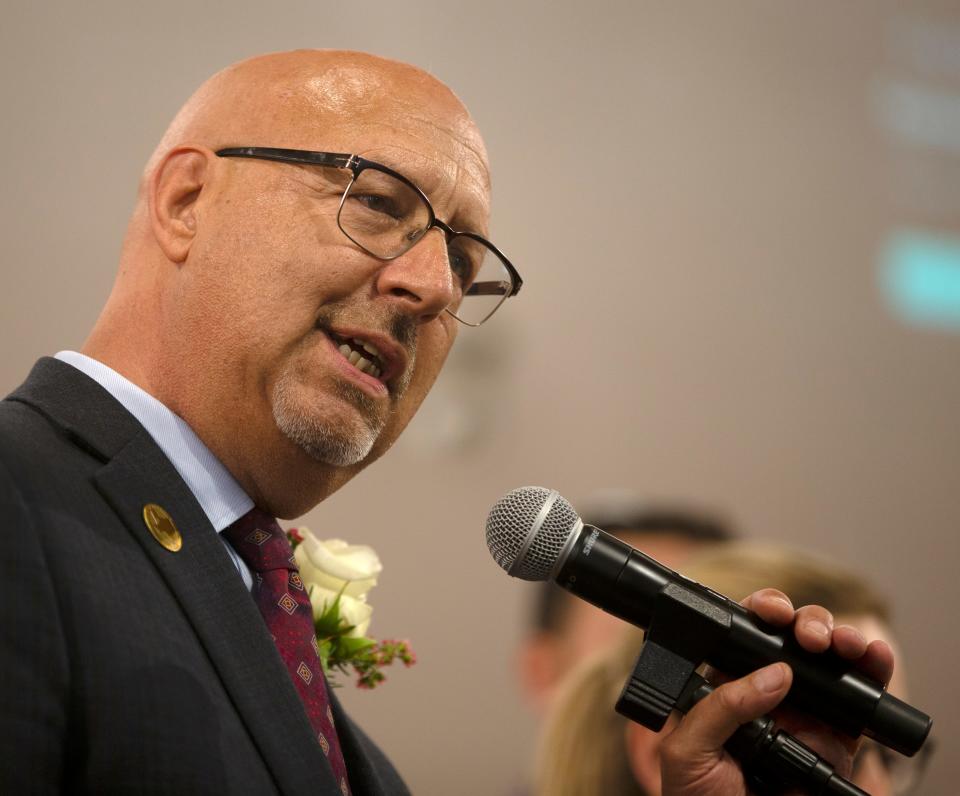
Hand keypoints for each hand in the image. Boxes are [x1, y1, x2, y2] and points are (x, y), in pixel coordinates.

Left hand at [658, 589, 894, 795]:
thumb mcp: (688, 749)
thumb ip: (723, 707)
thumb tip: (776, 674)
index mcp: (725, 684)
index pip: (745, 635)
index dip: (763, 612)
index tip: (773, 611)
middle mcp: (766, 693)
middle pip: (793, 640)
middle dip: (808, 624)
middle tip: (811, 636)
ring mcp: (802, 716)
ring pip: (829, 664)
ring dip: (844, 642)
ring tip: (847, 645)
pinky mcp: (834, 745)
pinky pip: (857, 707)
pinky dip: (871, 678)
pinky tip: (872, 662)